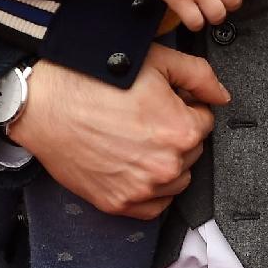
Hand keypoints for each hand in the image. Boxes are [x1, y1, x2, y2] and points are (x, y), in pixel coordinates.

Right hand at [7, 45, 227, 219]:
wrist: (45, 103)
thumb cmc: (97, 79)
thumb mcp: (158, 61)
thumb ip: (200, 77)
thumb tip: (222, 97)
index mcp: (182, 131)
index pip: (205, 121)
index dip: (186, 107)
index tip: (164, 102)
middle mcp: (166, 166)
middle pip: (192, 151)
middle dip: (177, 134)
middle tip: (146, 117)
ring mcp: (142, 189)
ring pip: (176, 179)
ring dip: (166, 162)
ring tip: (137, 139)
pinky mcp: (117, 204)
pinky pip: (154, 206)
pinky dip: (151, 190)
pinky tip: (134, 166)